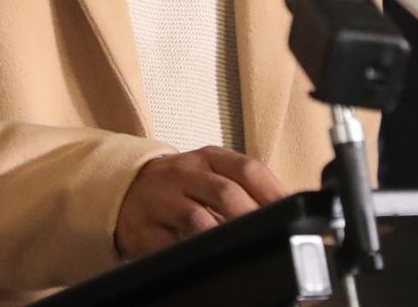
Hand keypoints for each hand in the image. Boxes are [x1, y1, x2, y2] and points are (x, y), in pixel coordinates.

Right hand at [114, 145, 286, 260]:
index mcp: (208, 158)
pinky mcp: (144, 230)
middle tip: (272, 235)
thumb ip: (242, 186)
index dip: (273, 192)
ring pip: (197, 218)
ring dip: (224, 236)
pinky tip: (206, 258)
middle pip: (226, 192)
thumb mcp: (209, 172)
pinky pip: (169, 244)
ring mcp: (163, 201)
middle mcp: (186, 174)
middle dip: (252, 217)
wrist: (124, 189)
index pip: (247, 168)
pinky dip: (191, 252)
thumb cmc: (179, 184)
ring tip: (244, 249)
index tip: (292, 212)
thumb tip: (286, 207)